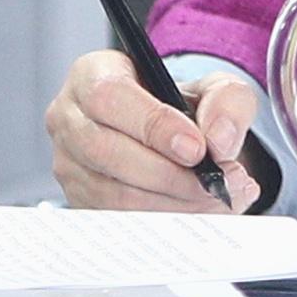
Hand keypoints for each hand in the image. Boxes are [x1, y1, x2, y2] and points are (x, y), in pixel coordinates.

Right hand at [47, 48, 258, 211]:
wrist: (168, 136)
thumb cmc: (179, 107)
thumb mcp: (212, 87)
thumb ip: (226, 101)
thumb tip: (219, 140)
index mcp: (92, 75)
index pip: (111, 97)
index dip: (154, 125)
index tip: (196, 148)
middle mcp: (70, 119)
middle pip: (108, 151)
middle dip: (169, 175)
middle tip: (215, 182)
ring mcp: (69, 165)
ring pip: (114, 194)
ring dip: (171, 203)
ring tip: (215, 197)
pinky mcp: (80, 202)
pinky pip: (119, 221)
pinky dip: (164, 221)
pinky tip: (198, 211)